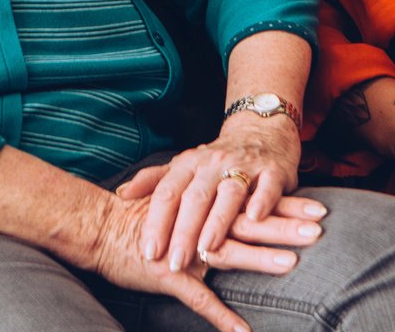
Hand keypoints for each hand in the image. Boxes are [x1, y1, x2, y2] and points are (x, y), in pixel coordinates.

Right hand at [86, 192, 321, 331]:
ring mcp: (184, 250)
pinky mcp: (168, 275)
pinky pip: (197, 297)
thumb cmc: (139, 221)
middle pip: (247, 223)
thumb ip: (209, 210)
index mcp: (206, 207)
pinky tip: (242, 331)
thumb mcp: (178, 207)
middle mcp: (199, 224)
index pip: (252, 204)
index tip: (320, 211)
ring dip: (260, 258)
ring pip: (227, 252)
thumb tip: (243, 211)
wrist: (97, 228)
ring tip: (292, 263)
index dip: (286, 207)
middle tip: (319, 229)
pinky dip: (219, 315)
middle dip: (284, 226)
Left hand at [114, 116, 306, 271]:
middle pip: (195, 198)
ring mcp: (244, 166)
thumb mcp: (184, 166)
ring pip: (229, 194)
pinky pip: (267, 186)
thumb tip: (121, 194)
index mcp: (189, 164)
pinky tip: (255, 219)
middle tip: (174, 262)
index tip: (149, 252)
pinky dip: (261, 201)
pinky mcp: (272, 171)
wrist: (261, 131)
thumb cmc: (217, 159)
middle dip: (183, 232)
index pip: (168, 194)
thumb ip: (153, 180)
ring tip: (208, 249)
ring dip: (217, 222)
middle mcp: (213, 164)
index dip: (157, 223)